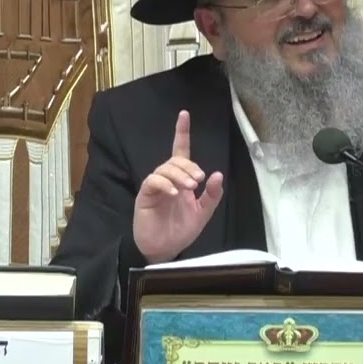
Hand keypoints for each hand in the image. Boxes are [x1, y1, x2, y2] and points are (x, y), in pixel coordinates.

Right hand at [133, 110, 223, 261]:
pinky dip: (165, 184)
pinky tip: (174, 193)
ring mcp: (156, 186)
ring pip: (165, 168)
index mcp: (181, 179)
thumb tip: (217, 174)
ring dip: (179, 175)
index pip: (181, 151)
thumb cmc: (181, 230)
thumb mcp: (203, 213)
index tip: (184, 114)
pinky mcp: (145, 195)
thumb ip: (211, 195)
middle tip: (198, 181)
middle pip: (176, 160)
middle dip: (189, 166)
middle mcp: (168, 179)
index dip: (182, 133)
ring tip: (189, 188)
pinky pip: (153, 181)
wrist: (165, 249)